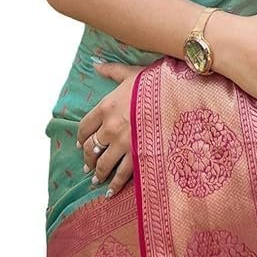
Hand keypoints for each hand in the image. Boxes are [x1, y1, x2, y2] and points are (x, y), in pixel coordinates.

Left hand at [76, 62, 146, 197]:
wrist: (177, 97)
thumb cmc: (155, 83)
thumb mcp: (132, 73)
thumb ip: (112, 71)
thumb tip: (95, 64)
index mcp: (106, 107)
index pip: (84, 126)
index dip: (81, 136)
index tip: (80, 143)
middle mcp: (111, 127)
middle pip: (91, 147)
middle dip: (87, 158)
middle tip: (87, 165)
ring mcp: (124, 143)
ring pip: (103, 163)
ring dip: (98, 173)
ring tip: (96, 179)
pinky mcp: (138, 155)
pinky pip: (122, 174)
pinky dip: (115, 185)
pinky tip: (110, 192)